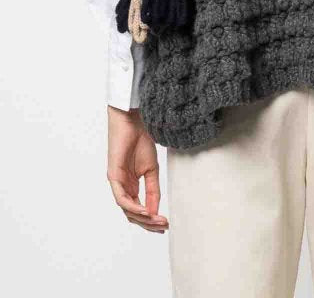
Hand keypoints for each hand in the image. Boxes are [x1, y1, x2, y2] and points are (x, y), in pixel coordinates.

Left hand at [107, 106, 168, 232]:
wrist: (133, 122)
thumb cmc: (140, 141)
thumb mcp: (152, 170)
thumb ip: (153, 190)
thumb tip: (154, 211)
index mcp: (131, 186)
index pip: (139, 210)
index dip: (151, 220)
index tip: (165, 224)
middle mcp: (122, 187)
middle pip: (132, 214)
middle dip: (148, 223)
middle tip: (163, 226)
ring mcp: (117, 183)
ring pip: (127, 210)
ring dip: (142, 218)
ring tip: (157, 221)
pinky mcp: (113, 176)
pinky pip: (121, 198)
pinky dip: (133, 207)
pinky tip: (145, 211)